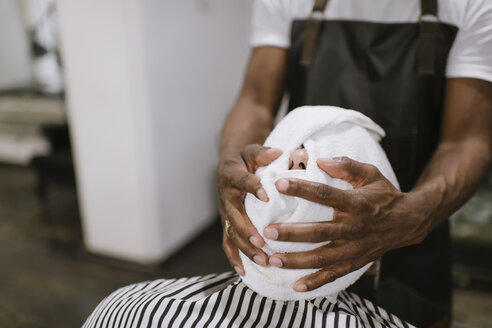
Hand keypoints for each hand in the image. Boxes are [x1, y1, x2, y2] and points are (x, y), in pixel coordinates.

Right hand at [217, 144, 281, 274]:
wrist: (228, 165)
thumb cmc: (245, 158)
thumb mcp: (253, 150)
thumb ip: (264, 153)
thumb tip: (280, 153)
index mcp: (232, 175)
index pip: (242, 181)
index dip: (252, 187)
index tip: (266, 196)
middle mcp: (226, 195)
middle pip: (234, 215)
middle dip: (247, 230)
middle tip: (262, 242)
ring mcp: (225, 212)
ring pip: (231, 232)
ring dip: (245, 248)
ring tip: (263, 259)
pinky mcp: (226, 223)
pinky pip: (227, 242)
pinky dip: (233, 257)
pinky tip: (244, 271)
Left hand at [264, 156, 427, 291]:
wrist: (407, 222)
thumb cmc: (383, 195)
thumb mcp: (371, 174)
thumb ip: (347, 165)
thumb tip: (321, 160)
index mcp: (356, 203)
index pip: (325, 194)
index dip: (302, 188)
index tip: (279, 183)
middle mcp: (353, 227)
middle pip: (319, 232)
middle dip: (291, 233)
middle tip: (267, 232)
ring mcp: (354, 248)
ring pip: (322, 257)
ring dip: (297, 260)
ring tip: (273, 259)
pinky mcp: (355, 262)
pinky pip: (334, 274)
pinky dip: (315, 282)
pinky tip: (296, 286)